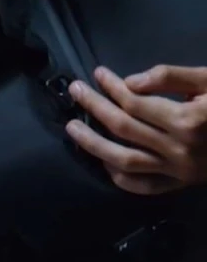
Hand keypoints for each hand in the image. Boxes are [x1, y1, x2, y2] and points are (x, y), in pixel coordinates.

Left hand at [65, 65, 206, 194]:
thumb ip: (171, 78)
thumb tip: (130, 82)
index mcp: (189, 120)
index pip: (135, 102)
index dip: (111, 86)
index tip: (96, 73)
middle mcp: (180, 149)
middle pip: (123, 128)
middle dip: (94, 107)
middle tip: (75, 91)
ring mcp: (180, 171)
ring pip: (125, 161)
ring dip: (94, 144)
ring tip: (72, 129)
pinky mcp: (182, 184)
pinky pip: (144, 187)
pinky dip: (121, 178)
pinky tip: (105, 164)